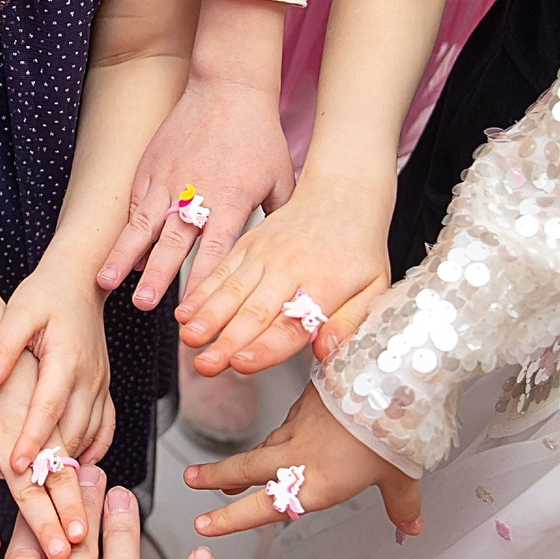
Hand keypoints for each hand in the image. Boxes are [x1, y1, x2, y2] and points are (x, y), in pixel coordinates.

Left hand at [0, 256, 116, 544]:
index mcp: (66, 359)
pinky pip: (103, 428)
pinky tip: (77, 469)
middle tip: (45, 502)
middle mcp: (88, 377)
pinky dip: (92, 450)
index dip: (33, 438)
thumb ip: (1, 347)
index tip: (16, 465)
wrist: (82, 279)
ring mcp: (100, 385)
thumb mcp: (18, 312)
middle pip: (72, 432)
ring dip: (73, 466)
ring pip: (88, 435)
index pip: (47, 407)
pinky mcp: (103, 388)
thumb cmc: (46, 294)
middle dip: (58, 471)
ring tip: (57, 498)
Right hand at [0, 330, 95, 558]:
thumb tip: (86, 473)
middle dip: (43, 523)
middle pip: (28, 488)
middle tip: (57, 554)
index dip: (71, 506)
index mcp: (35, 432)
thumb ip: (65, 438)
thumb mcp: (50, 399)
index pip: (59, 476)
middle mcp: (5, 440)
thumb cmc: (18, 369)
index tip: (81, 536)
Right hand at [96, 63, 293, 311]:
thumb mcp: (280, 179)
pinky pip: (136, 205)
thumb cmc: (259, 136)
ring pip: (141, 226)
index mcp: (230, 201)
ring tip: (105, 282)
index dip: (203, 282)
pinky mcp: (150, 168)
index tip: (194, 309)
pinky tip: (124, 258)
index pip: (215, 250)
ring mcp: (167, 180)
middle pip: (173, 243)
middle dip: (158, 276)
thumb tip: (285, 254)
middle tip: (144, 304)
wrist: (228, 87)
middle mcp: (194, 194)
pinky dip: (130, 232)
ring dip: (124, 257)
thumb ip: (277, 219)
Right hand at [175, 169, 391, 376]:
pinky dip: (200, 293)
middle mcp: (288, 269)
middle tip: (207, 364)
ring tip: (190, 339)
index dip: (264, 348)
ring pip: (230, 292)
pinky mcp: (247, 246)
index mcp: (321, 284)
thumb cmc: (357, 246)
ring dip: (207, 318)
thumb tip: (328, 351)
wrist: (342, 194)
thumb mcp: (374, 286)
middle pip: (253, 312)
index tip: (241, 363)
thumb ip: (351, 322)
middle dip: (226, 341)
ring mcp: (263, 256)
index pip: (290, 324)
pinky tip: (185, 312)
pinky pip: (219, 271)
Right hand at [188, 379, 421, 538]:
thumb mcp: (401, 475)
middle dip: (215, 476)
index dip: (231, 518)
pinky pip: (288, 421)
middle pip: (247, 468)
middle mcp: (300, 455)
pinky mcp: (306, 399)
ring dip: (245, 459)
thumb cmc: (394, 429)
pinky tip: (290, 434)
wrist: (389, 378)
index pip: (264, 506)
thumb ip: (401, 504)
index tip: (205, 525)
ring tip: (229, 472)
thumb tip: (411, 526)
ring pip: (266, 445)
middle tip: (193, 482)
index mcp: (318, 483)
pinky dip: (284, 433)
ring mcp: (300, 424)